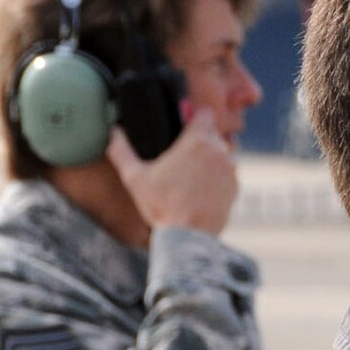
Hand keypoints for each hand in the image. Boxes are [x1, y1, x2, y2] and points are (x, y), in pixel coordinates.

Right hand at [106, 107, 240, 236]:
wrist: (188, 236)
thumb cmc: (160, 205)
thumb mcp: (134, 177)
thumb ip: (121, 150)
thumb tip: (113, 132)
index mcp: (197, 142)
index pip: (205, 113)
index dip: (195, 115)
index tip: (185, 121)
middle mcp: (220, 151)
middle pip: (213, 133)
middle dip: (200, 138)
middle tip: (182, 151)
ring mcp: (231, 170)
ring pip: (222, 153)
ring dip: (210, 157)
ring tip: (189, 172)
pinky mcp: (236, 186)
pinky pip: (227, 173)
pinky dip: (217, 176)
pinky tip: (199, 187)